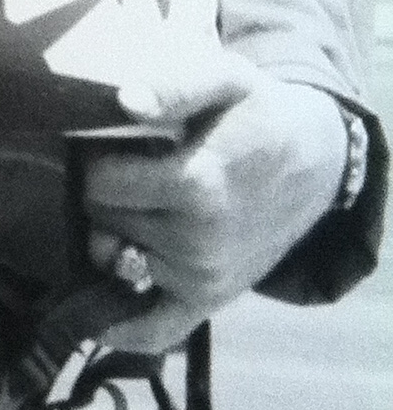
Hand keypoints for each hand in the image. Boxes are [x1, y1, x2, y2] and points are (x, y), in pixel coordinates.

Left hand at [84, 53, 349, 354]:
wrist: (315, 162)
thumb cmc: (259, 115)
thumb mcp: (227, 80)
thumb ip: (175, 86)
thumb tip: (126, 101)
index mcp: (197, 184)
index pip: (98, 183)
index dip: (95, 161)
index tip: (111, 147)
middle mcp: (197, 239)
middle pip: (103, 220)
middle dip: (105, 196)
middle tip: (132, 173)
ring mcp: (203, 276)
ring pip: (114, 257)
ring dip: (115, 234)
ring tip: (143, 204)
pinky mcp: (210, 299)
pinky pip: (153, 329)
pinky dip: (120, 326)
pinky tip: (95, 311)